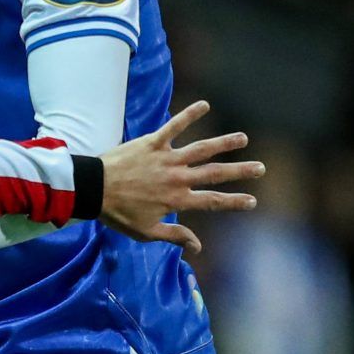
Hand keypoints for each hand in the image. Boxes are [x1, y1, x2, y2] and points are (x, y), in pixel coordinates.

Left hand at [97, 100, 259, 254]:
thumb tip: (198, 248)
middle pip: (215, 174)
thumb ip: (175, 237)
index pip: (212, 202)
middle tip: (261, 168)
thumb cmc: (118, 213)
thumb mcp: (146, 232)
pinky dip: (189, 114)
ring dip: (224, 143)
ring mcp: (167, 159)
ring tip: (242, 138)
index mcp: (177, 200)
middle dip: (240, 171)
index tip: (252, 201)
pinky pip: (174, 126)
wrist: (92, 191)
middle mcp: (177, 178)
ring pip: (202, 149)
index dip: (234, 202)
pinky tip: (205, 104)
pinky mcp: (153, 142)